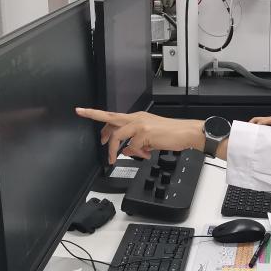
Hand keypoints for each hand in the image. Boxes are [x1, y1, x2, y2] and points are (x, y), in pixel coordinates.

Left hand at [75, 108, 203, 163]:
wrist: (187, 133)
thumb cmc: (172, 134)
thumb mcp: (151, 138)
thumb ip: (137, 143)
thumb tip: (128, 151)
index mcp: (137, 117)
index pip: (114, 116)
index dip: (98, 116)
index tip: (84, 112)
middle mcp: (136, 118)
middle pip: (110, 118)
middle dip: (95, 118)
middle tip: (83, 116)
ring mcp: (140, 124)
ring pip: (117, 136)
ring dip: (113, 149)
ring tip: (113, 158)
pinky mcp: (145, 132)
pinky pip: (132, 147)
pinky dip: (135, 153)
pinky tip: (144, 154)